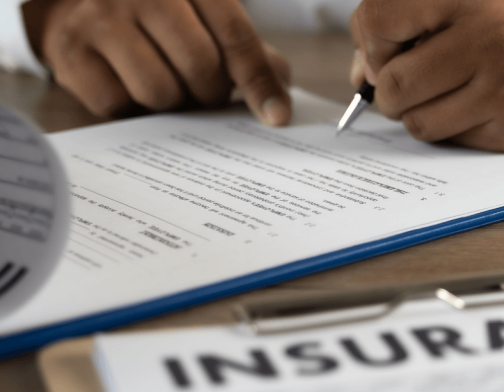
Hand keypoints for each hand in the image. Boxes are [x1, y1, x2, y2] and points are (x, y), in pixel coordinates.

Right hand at [22, 0, 291, 124]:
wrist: (74, 3)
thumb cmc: (154, 16)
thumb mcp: (201, 15)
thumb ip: (241, 45)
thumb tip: (281, 82)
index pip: (235, 35)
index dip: (259, 80)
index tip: (277, 116)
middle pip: (202, 68)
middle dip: (210, 92)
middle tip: (202, 89)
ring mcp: (102, 18)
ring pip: (161, 92)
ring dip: (170, 102)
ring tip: (163, 82)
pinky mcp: (71, 51)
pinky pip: (119, 105)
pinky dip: (130, 107)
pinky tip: (126, 84)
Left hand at [349, 0, 503, 154]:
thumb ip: (415, 21)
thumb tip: (363, 74)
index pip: (379, 20)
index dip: (371, 41)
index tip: (388, 49)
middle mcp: (491, 40)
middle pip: (395, 85)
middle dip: (392, 90)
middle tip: (411, 82)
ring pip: (419, 124)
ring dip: (422, 114)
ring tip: (450, 92)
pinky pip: (455, 142)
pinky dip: (457, 129)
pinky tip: (482, 106)